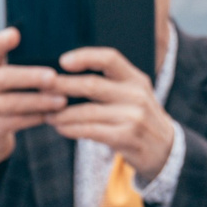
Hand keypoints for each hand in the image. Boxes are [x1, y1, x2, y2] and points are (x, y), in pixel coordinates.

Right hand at [0, 28, 66, 182]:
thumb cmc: (10, 98)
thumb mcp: (11, 80)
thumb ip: (25, 67)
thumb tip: (63, 56)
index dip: (1, 42)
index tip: (15, 34)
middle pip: (2, 78)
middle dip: (30, 77)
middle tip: (53, 77)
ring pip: (10, 103)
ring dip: (38, 102)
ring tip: (61, 101)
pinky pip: (12, 122)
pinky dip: (33, 119)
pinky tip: (49, 116)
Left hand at [51, 46, 175, 181]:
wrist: (166, 150)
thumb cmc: (139, 118)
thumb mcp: (133, 94)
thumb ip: (110, 83)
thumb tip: (68, 73)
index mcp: (135, 78)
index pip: (110, 58)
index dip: (85, 56)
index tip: (62, 61)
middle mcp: (136, 95)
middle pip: (92, 85)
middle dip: (62, 86)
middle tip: (40, 87)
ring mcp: (133, 117)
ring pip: (87, 111)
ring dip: (62, 113)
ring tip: (46, 114)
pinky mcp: (126, 138)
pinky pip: (91, 131)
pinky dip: (71, 129)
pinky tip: (60, 128)